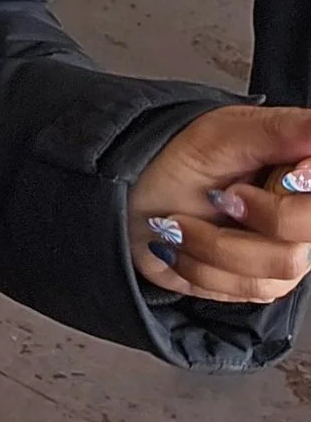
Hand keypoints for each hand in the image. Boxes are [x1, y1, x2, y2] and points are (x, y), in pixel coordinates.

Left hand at [130, 105, 310, 302]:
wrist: (128, 201)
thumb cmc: (172, 159)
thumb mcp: (221, 133)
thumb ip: (279, 130)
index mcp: (298, 170)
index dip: (300, 193)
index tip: (279, 178)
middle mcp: (299, 214)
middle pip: (307, 234)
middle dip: (259, 216)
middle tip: (220, 196)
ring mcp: (284, 251)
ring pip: (281, 268)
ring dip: (215, 243)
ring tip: (182, 221)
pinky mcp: (261, 283)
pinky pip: (251, 290)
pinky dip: (205, 266)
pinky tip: (184, 244)